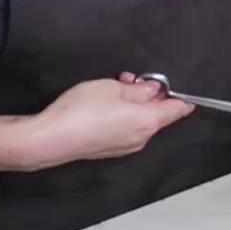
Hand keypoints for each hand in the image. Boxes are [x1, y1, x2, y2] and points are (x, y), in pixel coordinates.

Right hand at [16, 76, 192, 168]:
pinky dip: (123, 116)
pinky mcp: (110, 150)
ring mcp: (126, 146)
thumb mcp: (113, 88)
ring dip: (133, 104)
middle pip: (158, 114)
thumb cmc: (81, 111)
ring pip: (140, 121)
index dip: (180, 96)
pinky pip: (126, 129)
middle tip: (130, 79)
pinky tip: (104, 105)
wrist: (50, 139)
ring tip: (113, 88)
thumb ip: (139, 89)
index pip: (178, 110)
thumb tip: (153, 90)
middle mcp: (142, 138)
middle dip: (148, 94)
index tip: (179, 87)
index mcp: (149, 122)